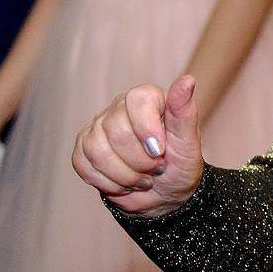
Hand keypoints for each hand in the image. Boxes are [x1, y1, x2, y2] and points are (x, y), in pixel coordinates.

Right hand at [71, 74, 205, 216]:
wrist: (165, 191)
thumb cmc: (180, 162)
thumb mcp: (189, 140)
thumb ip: (185, 111)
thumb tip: (187, 80)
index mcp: (147, 98)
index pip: (138, 100)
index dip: (147, 128)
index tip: (160, 151)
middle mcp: (118, 108)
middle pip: (117, 132)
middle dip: (141, 161)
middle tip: (157, 168)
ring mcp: (97, 128)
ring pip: (98, 151)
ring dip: (125, 175)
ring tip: (142, 178)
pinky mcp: (82, 148)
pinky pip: (84, 165)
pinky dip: (108, 183)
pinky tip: (124, 183)